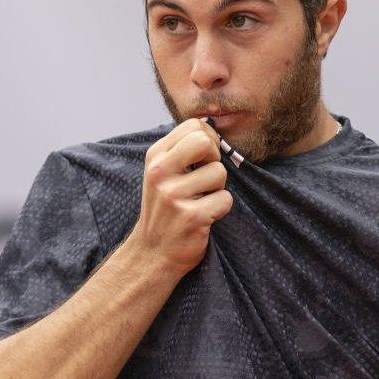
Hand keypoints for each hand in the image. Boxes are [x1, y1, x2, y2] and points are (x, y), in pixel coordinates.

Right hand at [128, 117, 232, 274]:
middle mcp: (160, 172)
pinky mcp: (191, 216)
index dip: (209, 139)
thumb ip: (182, 151)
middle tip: (207, 177)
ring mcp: (174, 195)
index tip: (205, 157)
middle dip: (215, 158)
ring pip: (219, 173)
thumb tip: (212, 128)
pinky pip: (225, 199)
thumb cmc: (165, 209)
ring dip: (218, 188)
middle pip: (205, 142)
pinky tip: (205, 216)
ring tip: (202, 200)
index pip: (193, 125)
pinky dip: (221, 208)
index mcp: (155, 156)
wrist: (152, 252)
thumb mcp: (162, 173)